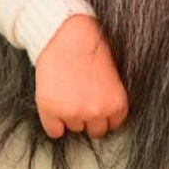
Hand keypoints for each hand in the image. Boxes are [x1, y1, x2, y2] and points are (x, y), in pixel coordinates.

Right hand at [34, 15, 128, 138]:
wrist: (66, 36)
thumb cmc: (90, 52)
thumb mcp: (112, 79)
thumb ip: (110, 100)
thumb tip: (105, 119)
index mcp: (117, 105)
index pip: (112, 126)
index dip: (102, 116)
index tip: (94, 106)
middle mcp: (97, 112)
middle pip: (94, 131)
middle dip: (88, 118)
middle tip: (79, 100)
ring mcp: (74, 113)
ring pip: (74, 128)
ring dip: (69, 117)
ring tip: (67, 94)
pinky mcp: (51, 110)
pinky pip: (54, 132)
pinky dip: (53, 123)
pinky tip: (54, 105)